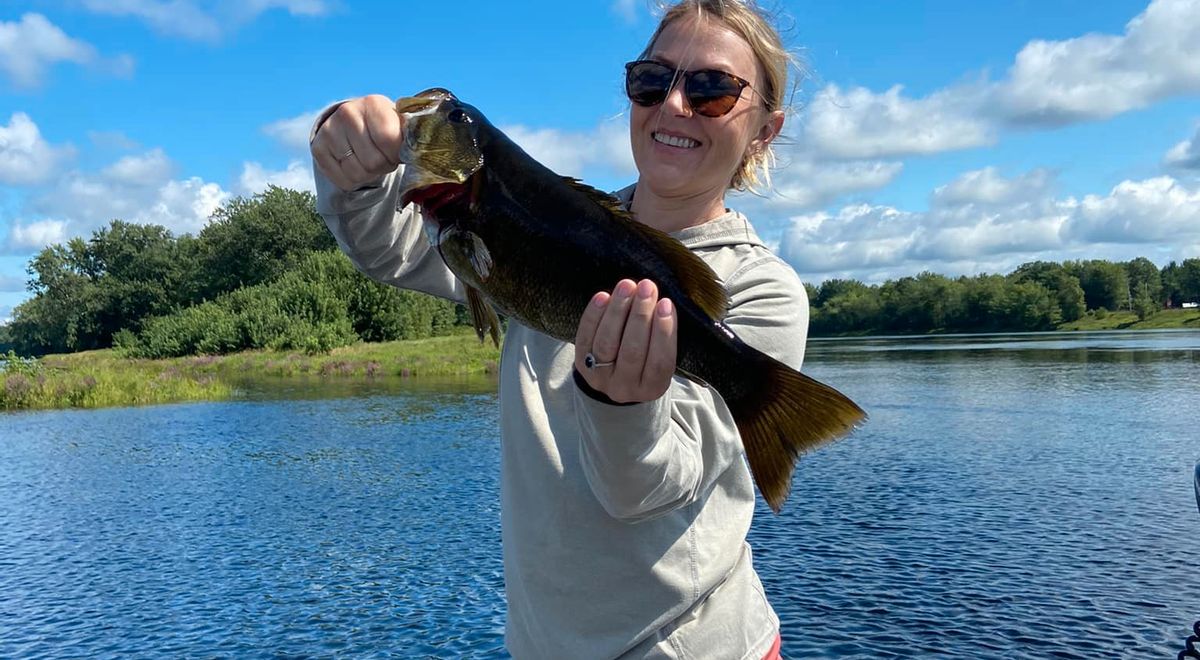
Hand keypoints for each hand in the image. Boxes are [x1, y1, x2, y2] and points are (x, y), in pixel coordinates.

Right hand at [311, 94, 404, 191]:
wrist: (355, 122)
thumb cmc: (385, 127)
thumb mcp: (399, 125)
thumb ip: (411, 137)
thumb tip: (422, 156)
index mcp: (374, 103)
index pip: (389, 141)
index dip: (396, 155)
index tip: (398, 152)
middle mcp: (348, 112)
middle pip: (373, 162)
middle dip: (383, 166)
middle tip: (383, 158)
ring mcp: (330, 129)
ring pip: (358, 174)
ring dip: (369, 175)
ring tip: (370, 161)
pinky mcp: (318, 147)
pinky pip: (343, 181)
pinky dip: (354, 181)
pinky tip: (355, 165)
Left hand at [574, 279, 677, 403]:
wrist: (614, 379)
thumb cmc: (645, 360)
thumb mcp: (659, 358)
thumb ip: (662, 336)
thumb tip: (660, 301)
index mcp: (652, 388)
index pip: (660, 361)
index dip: (664, 331)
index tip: (666, 303)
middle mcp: (625, 388)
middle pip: (632, 351)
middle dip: (641, 315)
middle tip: (647, 287)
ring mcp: (600, 378)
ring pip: (607, 343)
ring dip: (618, 311)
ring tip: (627, 286)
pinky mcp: (582, 363)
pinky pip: (585, 338)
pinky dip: (593, 316)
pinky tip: (603, 296)